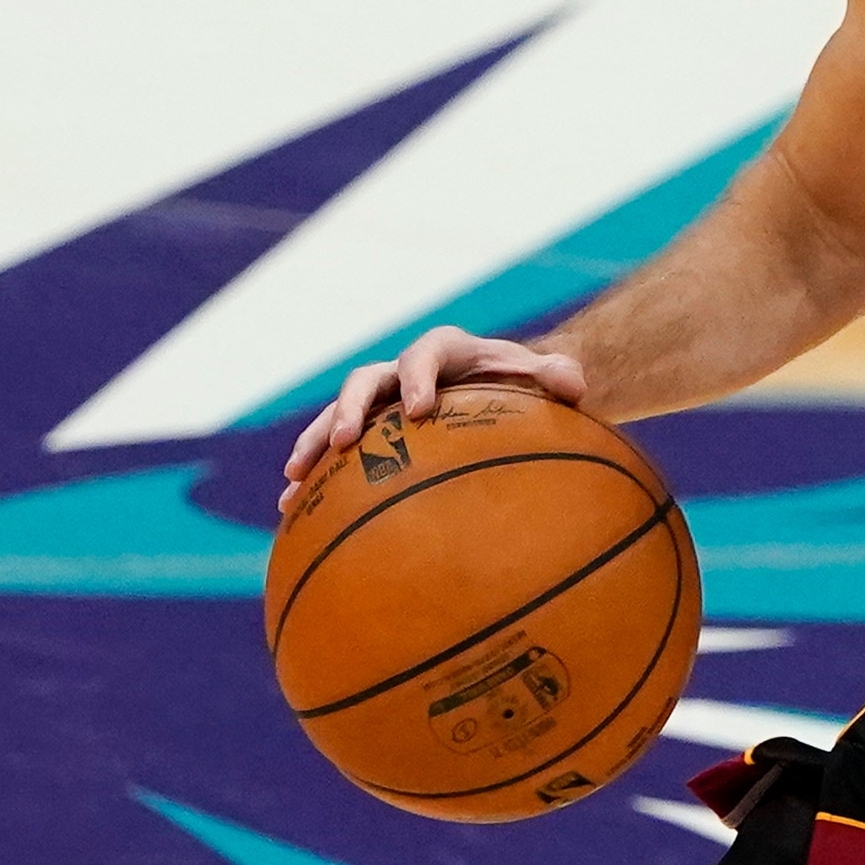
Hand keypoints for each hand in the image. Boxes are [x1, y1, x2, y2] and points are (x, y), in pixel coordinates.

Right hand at [277, 327, 586, 509]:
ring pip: (337, 415)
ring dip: (314, 443)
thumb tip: (573, 383)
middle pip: (366, 380)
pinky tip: (291, 511)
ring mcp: (381, 403)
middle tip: (342, 441)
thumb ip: (560, 376)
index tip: (417, 410)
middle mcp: (404, 372)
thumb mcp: (550, 380)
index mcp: (447, 352)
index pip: (426, 354)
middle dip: (349, 409)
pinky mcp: (370, 433)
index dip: (417, 376)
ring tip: (292, 479)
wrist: (509, 395)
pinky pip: (334, 454)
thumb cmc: (530, 390)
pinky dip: (313, 479)